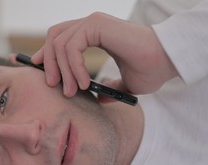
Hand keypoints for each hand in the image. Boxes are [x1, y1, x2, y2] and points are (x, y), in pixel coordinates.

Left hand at [32, 12, 177, 96]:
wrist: (168, 62)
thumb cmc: (151, 70)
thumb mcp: (124, 82)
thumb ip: (108, 87)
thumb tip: (99, 98)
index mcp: (95, 33)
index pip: (60, 38)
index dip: (45, 53)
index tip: (39, 70)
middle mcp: (91, 25)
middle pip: (53, 38)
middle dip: (47, 62)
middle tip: (53, 85)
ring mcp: (93, 22)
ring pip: (59, 43)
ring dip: (61, 70)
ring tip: (72, 91)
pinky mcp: (97, 25)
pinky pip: (71, 47)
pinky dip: (72, 67)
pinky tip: (84, 84)